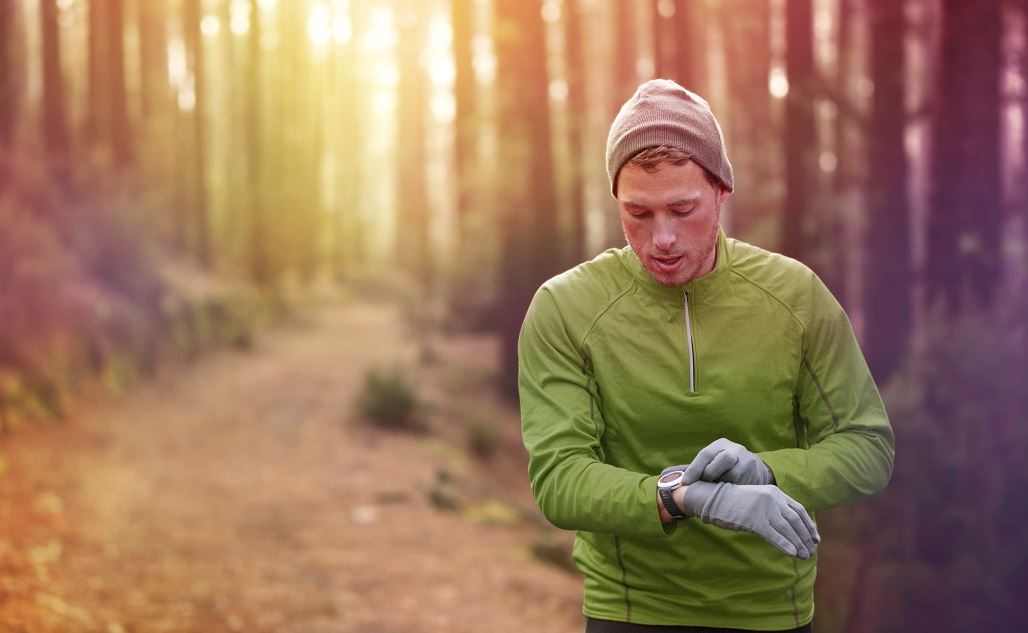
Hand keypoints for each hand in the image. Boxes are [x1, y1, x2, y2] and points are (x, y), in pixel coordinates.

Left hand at [680, 438, 773, 484]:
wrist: (753, 467)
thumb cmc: (722, 465)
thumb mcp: (709, 461)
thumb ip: (690, 468)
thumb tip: (664, 474)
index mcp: (719, 445)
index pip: (705, 454)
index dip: (694, 469)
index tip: (685, 483)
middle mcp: (734, 450)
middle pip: (725, 459)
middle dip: (712, 473)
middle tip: (705, 483)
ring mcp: (747, 461)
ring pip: (733, 473)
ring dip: (722, 483)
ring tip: (716, 487)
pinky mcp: (755, 474)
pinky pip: (741, 484)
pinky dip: (732, 489)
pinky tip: (727, 491)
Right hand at [681, 481, 820, 558]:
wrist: (713, 497)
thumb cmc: (734, 501)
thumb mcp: (758, 499)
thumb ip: (773, 508)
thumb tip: (789, 527)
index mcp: (775, 492)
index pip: (799, 510)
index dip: (809, 526)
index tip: (815, 539)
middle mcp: (772, 499)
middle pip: (796, 521)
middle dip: (806, 538)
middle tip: (811, 551)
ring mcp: (763, 509)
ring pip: (787, 529)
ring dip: (799, 544)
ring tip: (805, 556)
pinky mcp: (754, 520)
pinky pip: (774, 535)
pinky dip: (785, 545)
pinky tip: (792, 553)